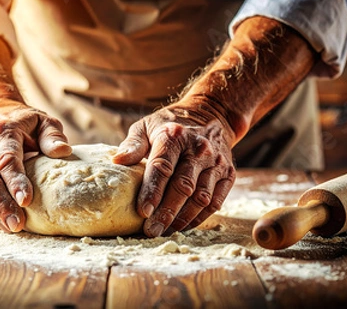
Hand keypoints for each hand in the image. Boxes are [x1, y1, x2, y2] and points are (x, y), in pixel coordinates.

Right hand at [0, 100, 71, 231]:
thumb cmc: (24, 123)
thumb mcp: (43, 122)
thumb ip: (52, 136)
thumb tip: (64, 152)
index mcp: (3, 132)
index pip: (7, 159)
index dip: (15, 181)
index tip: (27, 201)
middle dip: (0, 204)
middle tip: (17, 225)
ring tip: (8, 228)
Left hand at [113, 101, 235, 236]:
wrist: (212, 115)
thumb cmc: (170, 126)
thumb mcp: (147, 126)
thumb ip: (132, 145)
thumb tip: (118, 161)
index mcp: (174, 136)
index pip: (162, 167)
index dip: (152, 191)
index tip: (143, 212)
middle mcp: (198, 149)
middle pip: (183, 186)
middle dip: (166, 212)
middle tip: (151, 230)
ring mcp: (216, 162)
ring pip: (200, 198)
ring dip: (182, 219)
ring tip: (164, 231)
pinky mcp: (228, 174)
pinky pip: (215, 202)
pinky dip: (198, 217)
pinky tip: (182, 225)